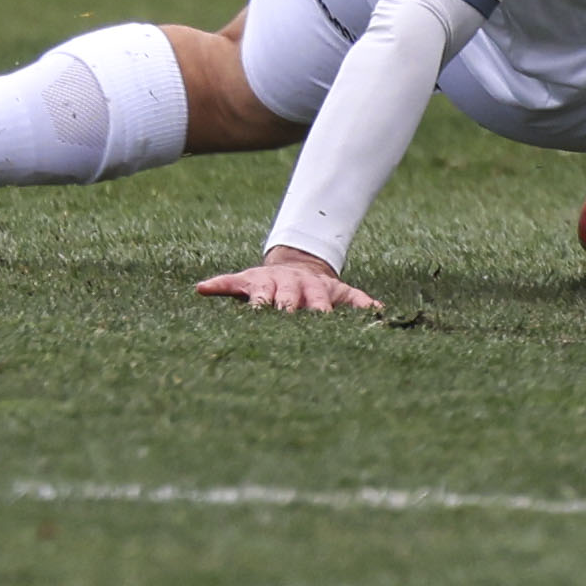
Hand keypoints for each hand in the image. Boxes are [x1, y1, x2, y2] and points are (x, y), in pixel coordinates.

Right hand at [196, 246, 381, 314]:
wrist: (297, 263)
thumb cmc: (318, 289)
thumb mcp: (340, 292)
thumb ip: (359, 303)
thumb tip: (384, 313)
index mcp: (314, 290)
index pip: (317, 303)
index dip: (318, 312)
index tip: (320, 322)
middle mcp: (290, 284)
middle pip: (288, 297)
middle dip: (287, 308)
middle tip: (284, 318)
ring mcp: (267, 281)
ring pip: (261, 292)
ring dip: (257, 300)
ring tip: (251, 309)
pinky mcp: (247, 279)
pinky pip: (228, 282)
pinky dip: (216, 284)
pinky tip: (201, 289)